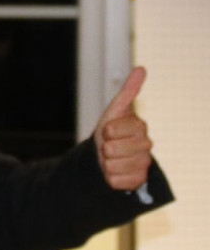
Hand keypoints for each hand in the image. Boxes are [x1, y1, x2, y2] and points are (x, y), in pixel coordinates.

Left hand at [93, 67, 152, 190]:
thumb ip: (128, 91)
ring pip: (112, 166)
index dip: (105, 131)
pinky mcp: (138, 181)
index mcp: (140, 127)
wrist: (109, 155)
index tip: (109, 131)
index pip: (111, 129)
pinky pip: (115, 181)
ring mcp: (143, 164)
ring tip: (112, 158)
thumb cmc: (112, 131)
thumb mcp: (115, 110)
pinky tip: (115, 171)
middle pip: (111, 149)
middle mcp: (146, 145)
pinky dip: (109, 177)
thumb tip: (142, 68)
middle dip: (104, 147)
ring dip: (106, 163)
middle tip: (109, 146)